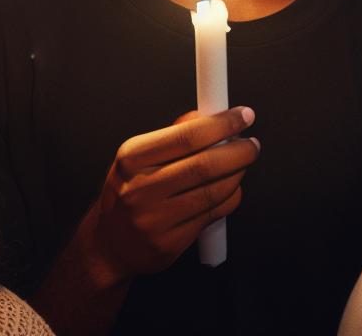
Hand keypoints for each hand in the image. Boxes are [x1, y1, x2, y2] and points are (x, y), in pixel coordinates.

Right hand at [84, 107, 259, 280]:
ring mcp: (155, 220)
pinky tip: (230, 189)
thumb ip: (172, 134)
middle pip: (204, 165)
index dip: (221, 124)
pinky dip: (231, 197)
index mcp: (131, 159)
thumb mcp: (137, 156)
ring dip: (237, 174)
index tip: (242, 116)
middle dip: (238, 151)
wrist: (109, 245)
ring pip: (214, 191)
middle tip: (251, 144)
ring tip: (242, 164)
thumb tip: (207, 115)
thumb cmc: (128, 191)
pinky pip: (213, 214)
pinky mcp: (171, 243)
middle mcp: (140, 189)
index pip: (185, 136)